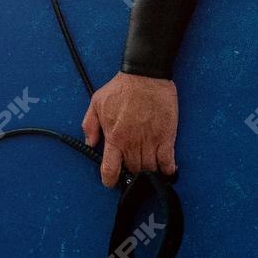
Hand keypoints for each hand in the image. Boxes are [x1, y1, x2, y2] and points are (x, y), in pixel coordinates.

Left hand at [81, 72, 178, 187]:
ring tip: (149, 173)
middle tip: (133, 172)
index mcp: (114, 137)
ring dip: (149, 173)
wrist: (145, 75)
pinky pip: (167, 160)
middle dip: (132, 174)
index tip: (112, 182)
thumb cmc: (122, 87)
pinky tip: (167, 170)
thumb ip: (90, 125)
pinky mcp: (166, 136)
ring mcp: (151, 140)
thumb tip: (90, 143)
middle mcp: (132, 143)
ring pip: (149, 169)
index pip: (110, 169)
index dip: (110, 180)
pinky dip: (167, 169)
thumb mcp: (96, 103)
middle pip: (133, 170)